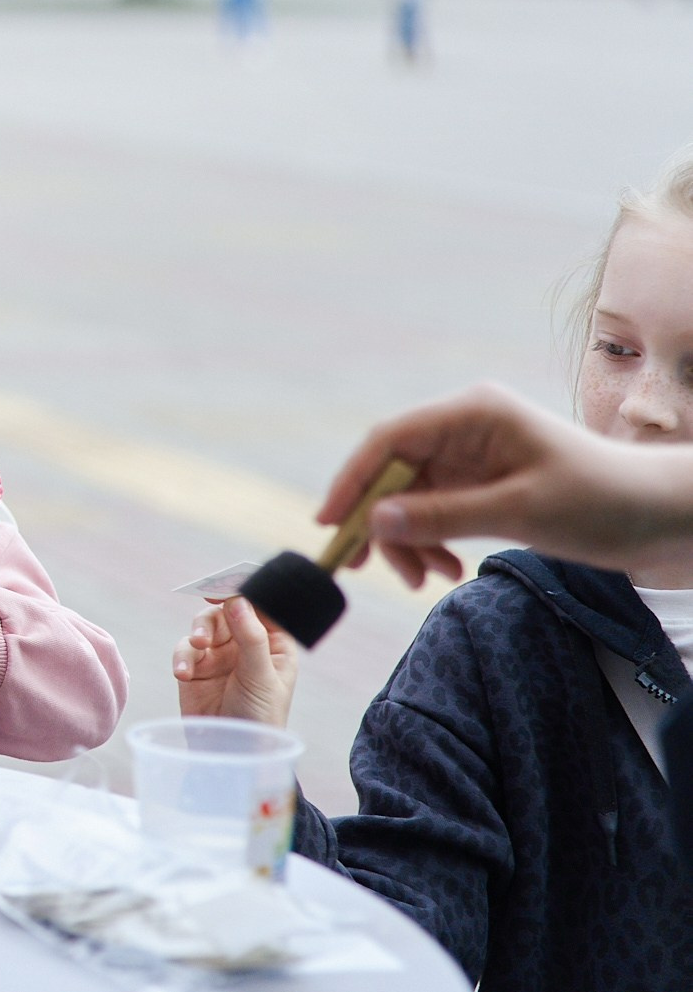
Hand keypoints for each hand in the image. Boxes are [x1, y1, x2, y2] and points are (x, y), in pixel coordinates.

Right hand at [172, 597, 298, 725]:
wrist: (233, 754)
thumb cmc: (260, 718)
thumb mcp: (261, 677)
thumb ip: (250, 637)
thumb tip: (237, 600)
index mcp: (274, 644)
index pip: (259, 606)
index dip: (241, 592)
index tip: (220, 588)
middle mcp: (247, 645)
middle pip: (226, 613)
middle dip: (212, 620)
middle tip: (203, 635)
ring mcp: (220, 656)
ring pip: (203, 628)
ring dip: (196, 635)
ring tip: (195, 650)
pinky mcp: (196, 669)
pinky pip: (185, 650)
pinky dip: (182, 657)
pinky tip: (183, 673)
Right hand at [320, 383, 692, 584]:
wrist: (663, 517)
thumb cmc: (602, 501)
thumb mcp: (520, 512)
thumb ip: (442, 515)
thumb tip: (372, 521)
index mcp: (473, 413)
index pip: (389, 440)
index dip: (352, 481)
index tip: (331, 527)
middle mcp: (465, 428)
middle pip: (393, 471)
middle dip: (380, 521)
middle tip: (372, 570)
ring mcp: (473, 456)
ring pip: (409, 496)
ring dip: (408, 538)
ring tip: (427, 578)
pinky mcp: (483, 482)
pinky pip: (435, 509)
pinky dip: (431, 540)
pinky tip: (446, 567)